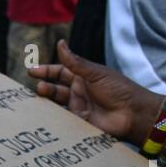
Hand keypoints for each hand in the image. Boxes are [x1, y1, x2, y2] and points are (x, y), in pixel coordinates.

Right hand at [28, 40, 161, 142]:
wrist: (133, 113)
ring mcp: (78, 107)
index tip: (32, 70)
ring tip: (40, 94)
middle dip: (44, 86)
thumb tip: (60, 43)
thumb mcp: (95, 73)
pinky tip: (46, 112)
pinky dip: (53, 116)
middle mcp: (79, 91)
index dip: (46, 71)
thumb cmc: (119, 89)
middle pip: (55, 88)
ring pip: (56, 103)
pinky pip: (62, 119)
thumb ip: (75, 62)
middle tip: (36, 85)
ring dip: (47, 99)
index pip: (60, 72)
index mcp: (83, 77)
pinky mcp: (79, 122)